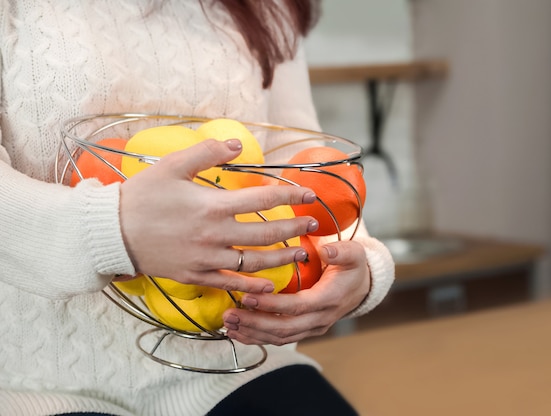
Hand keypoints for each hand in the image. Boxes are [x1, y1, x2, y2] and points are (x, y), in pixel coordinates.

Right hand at [119, 139, 318, 293]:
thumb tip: (238, 144)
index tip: (309, 194)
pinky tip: (269, 286)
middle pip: (267, 234)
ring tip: (301, 254)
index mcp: (213, 206)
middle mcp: (216, 236)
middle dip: (295, 228)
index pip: (263, 201)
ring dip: (282, 258)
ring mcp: (207, 260)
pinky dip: (252, 287)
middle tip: (313, 225)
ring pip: (255, 263)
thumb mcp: (172, 165)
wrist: (111, 233)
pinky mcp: (196, 277)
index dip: (291, 196)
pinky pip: (231, 285)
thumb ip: (207, 153)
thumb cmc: (142, 196)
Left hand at [222, 239, 370, 344]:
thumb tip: (327, 250)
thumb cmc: (353, 266)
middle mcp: (320, 319)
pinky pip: (280, 339)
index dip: (271, 305)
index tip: (248, 297)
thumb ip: (341, 251)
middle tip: (230, 314)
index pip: (296, 307)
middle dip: (254, 323)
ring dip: (252, 333)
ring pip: (280, 338)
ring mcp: (312, 328)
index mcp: (328, 299)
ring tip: (229, 324)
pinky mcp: (304, 330)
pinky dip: (257, 338)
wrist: (362, 286)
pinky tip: (238, 333)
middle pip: (284, 329)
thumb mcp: (353, 253)